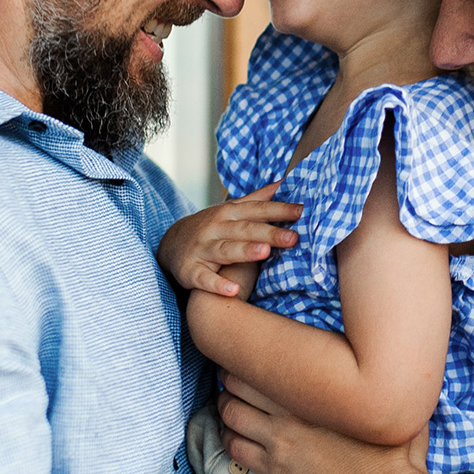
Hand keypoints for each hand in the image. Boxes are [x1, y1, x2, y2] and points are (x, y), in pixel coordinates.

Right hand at [158, 184, 301, 296]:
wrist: (170, 244)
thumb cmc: (212, 228)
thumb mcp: (232, 211)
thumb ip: (258, 199)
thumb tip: (285, 182)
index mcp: (229, 214)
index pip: (257, 210)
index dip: (279, 210)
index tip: (302, 211)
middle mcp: (216, 228)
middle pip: (245, 230)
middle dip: (269, 233)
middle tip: (293, 238)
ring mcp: (202, 249)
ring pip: (225, 250)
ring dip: (244, 251)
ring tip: (264, 253)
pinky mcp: (190, 270)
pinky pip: (203, 278)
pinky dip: (216, 284)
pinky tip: (232, 291)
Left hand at [217, 375, 436, 473]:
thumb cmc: (391, 452)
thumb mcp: (388, 403)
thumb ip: (378, 381)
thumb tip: (382, 357)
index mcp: (312, 393)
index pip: (260, 362)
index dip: (249, 354)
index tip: (251, 354)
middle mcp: (289, 414)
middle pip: (238, 384)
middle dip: (232, 377)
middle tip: (235, 375)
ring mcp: (278, 444)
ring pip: (230, 414)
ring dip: (226, 405)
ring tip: (231, 402)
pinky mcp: (276, 471)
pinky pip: (235, 449)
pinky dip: (228, 437)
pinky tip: (235, 433)